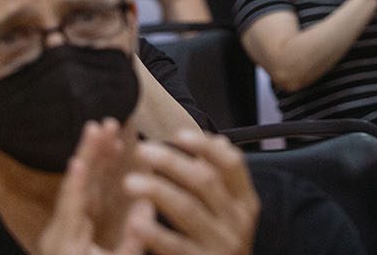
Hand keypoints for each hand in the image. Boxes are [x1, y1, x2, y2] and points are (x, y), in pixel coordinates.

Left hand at [39, 121, 151, 254]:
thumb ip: (131, 241)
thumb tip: (146, 205)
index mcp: (65, 242)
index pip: (71, 206)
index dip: (77, 182)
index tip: (80, 159)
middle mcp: (62, 228)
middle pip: (76, 185)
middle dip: (90, 153)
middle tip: (101, 125)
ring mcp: (68, 224)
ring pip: (82, 183)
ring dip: (95, 154)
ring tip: (106, 127)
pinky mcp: (77, 223)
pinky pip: (87, 191)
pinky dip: (99, 169)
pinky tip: (110, 152)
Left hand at [123, 130, 259, 254]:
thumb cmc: (221, 248)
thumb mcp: (231, 216)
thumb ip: (223, 183)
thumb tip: (215, 141)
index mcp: (246, 203)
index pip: (232, 164)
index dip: (205, 146)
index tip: (177, 134)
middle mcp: (237, 221)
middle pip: (204, 181)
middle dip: (172, 163)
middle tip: (143, 152)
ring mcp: (220, 244)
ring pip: (187, 209)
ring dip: (157, 191)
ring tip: (130, 182)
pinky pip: (174, 246)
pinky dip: (154, 233)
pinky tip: (135, 223)